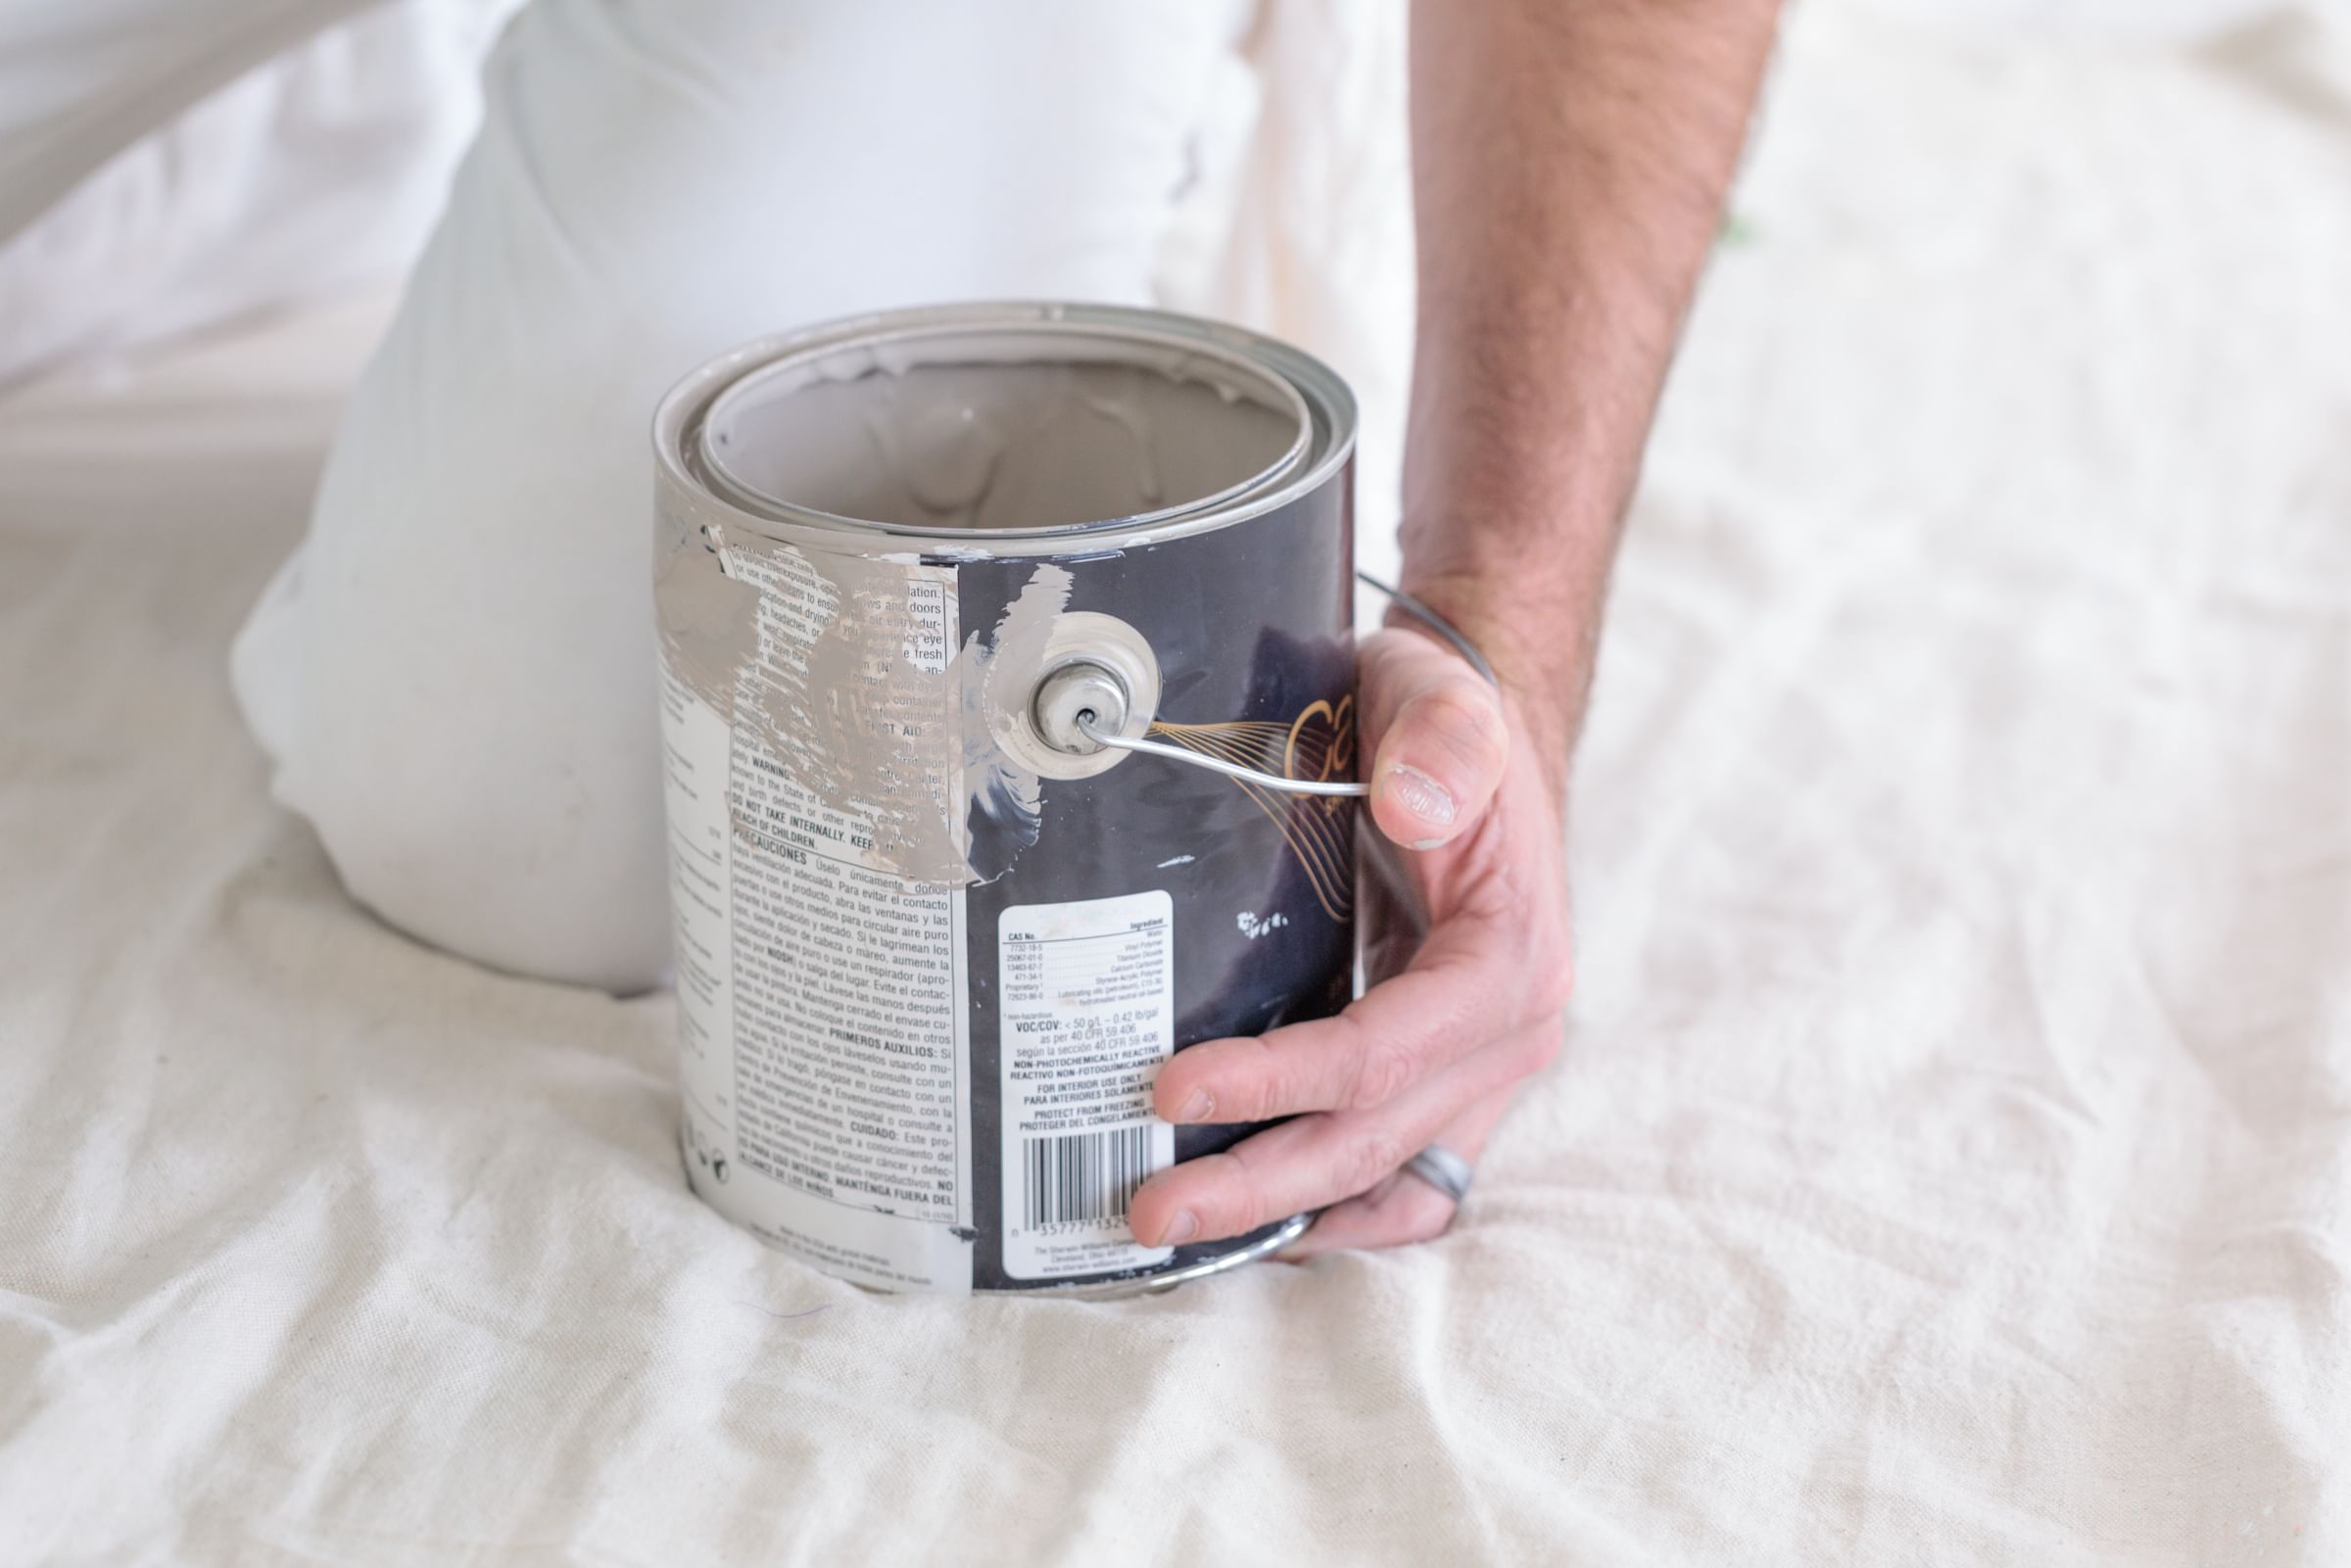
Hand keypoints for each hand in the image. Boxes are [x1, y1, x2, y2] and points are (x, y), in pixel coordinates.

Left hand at [1126, 623, 1572, 1255]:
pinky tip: (1249, 1220)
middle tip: (1148, 1208)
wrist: (1473, 737)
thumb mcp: (1447, 704)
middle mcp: (1506, 1036)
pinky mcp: (1441, 1078)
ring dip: (1284, 1217)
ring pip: (1384, 1179)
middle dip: (1258, 1186)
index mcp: (1510, 959)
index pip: (1384, 1049)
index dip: (1278, 1081)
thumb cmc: (1450, 721)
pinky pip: (1394, 1174)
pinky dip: (1329, 1209)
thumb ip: (1443, 746)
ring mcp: (1477, 1069)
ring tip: (1177, 1232)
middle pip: (1374, 1141)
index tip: (1170, 1088)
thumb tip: (1413, 805)